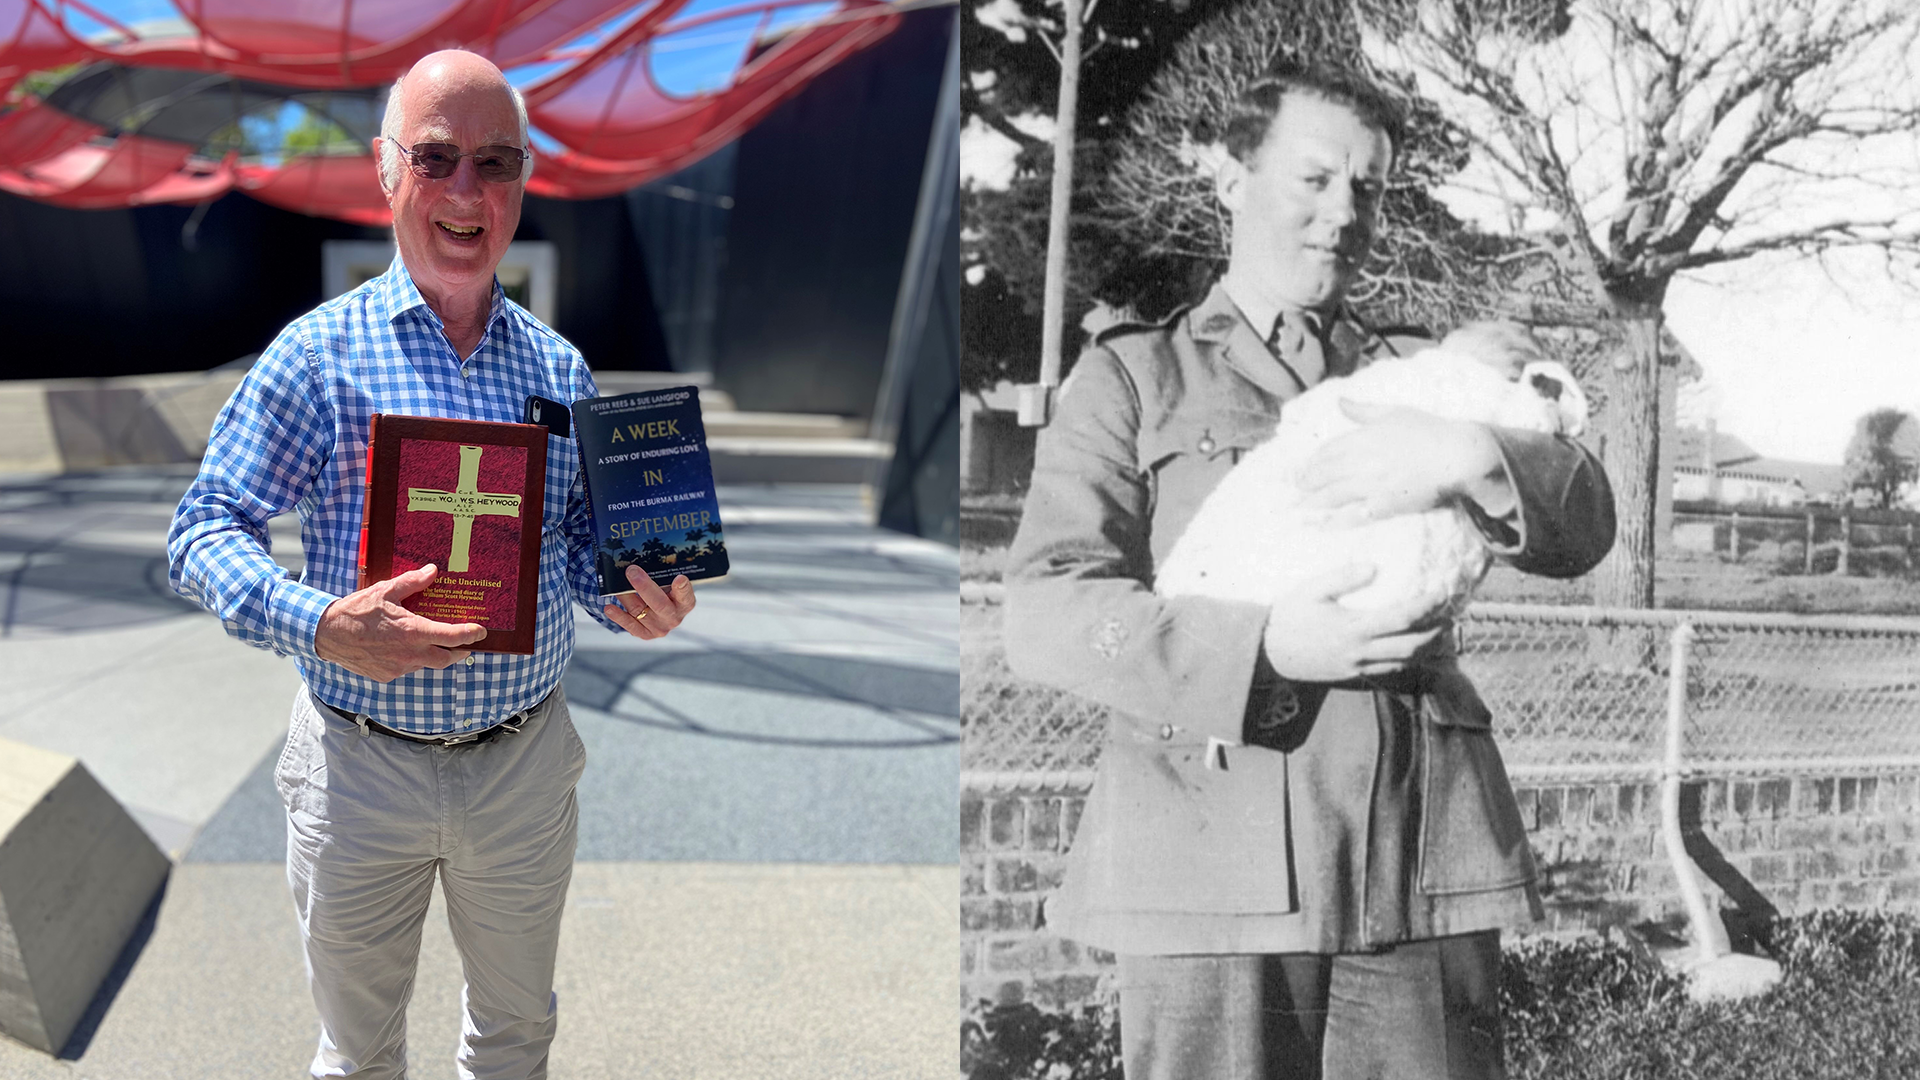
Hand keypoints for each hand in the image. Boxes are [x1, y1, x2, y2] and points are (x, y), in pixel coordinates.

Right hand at [314, 564, 487, 681]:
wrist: (326, 634)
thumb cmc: (356, 611)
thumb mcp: (385, 590)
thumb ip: (412, 582)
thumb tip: (432, 571)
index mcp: (413, 632)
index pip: (453, 637)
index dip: (471, 635)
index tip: (481, 632)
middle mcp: (409, 654)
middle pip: (447, 658)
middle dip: (458, 651)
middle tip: (463, 641)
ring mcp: (398, 668)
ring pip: (426, 664)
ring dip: (432, 653)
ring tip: (429, 640)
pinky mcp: (386, 675)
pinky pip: (406, 668)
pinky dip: (410, 659)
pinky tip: (403, 647)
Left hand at [603, 566, 696, 639]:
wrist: (661, 614)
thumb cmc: (665, 593)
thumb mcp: (668, 583)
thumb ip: (661, 577)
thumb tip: (640, 565)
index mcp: (685, 603)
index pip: (685, 595)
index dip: (682, 588)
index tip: (679, 579)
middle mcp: (674, 617)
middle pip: (659, 604)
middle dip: (644, 587)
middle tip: (632, 572)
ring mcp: (660, 628)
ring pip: (639, 611)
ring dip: (626, 597)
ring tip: (616, 586)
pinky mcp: (646, 634)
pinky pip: (630, 625)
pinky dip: (619, 616)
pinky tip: (609, 608)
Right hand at [1261, 563, 1445, 682]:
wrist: (1266, 652)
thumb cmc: (1288, 615)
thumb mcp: (1312, 589)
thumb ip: (1344, 577)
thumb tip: (1374, 567)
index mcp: (1354, 627)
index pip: (1402, 617)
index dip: (1427, 606)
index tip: (1441, 592)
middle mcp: (1360, 651)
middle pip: (1412, 646)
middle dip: (1436, 632)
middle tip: (1450, 616)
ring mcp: (1357, 666)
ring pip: (1404, 662)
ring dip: (1426, 649)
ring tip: (1439, 633)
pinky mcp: (1352, 674)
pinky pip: (1388, 670)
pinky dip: (1406, 660)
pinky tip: (1411, 648)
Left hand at [1296, 400, 1511, 520]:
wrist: (1458, 455)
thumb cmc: (1430, 430)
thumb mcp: (1395, 412)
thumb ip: (1363, 410)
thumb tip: (1339, 401)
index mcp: (1364, 437)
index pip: (1328, 450)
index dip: (1313, 461)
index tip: (1303, 468)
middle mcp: (1363, 461)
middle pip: (1325, 473)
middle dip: (1306, 482)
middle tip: (1294, 490)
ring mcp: (1373, 484)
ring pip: (1333, 495)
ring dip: (1313, 503)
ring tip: (1298, 510)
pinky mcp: (1385, 504)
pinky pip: (1355, 515)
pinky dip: (1336, 522)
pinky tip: (1323, 527)